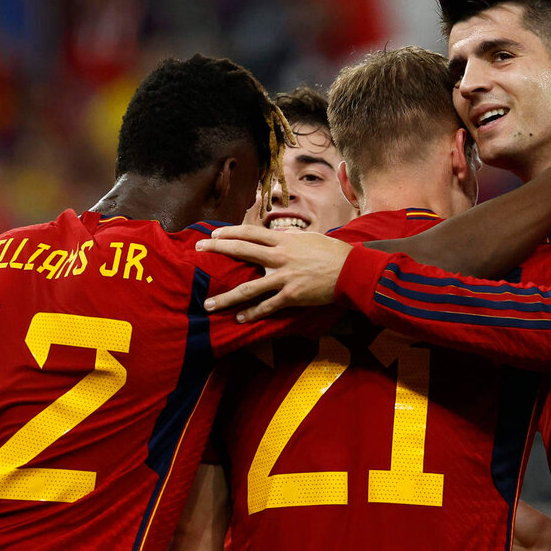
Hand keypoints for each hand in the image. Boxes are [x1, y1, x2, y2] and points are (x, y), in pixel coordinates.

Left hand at [194, 225, 351, 320]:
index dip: (229, 232)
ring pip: (248, 288)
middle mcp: (280, 257)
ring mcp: (284, 278)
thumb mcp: (310, 238)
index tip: (214, 234)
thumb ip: (290, 239)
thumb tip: (278, 238)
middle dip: (217, 249)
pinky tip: (240, 318)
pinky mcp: (292, 296)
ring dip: (226, 297)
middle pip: (241, 250)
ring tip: (209, 304)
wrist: (351, 271)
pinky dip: (252, 313)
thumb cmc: (333, 252)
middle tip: (198, 250)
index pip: (249, 233)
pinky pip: (267, 306)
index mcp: (284, 240)